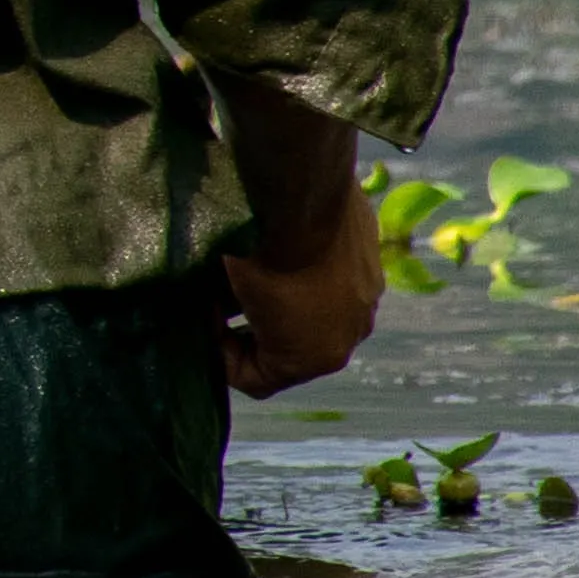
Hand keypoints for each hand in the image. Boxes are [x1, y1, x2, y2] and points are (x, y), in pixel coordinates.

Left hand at [216, 211, 380, 393]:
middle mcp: (350, 338)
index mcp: (314, 359)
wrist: (301, 198)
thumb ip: (226, 315)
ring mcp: (366, 300)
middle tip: (223, 304)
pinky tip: (286, 248)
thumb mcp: (227, 293)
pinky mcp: (372, 264)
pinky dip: (311, 273)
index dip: (224, 355)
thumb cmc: (255, 256)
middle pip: (291, 349)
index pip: (257, 379)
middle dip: (255, 332)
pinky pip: (335, 280)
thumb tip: (216, 308)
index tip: (206, 324)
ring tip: (253, 276)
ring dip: (287, 304)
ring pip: (317, 314)